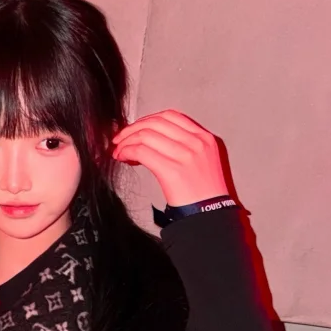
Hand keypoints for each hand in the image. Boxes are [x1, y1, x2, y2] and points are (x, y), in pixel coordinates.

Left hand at [110, 110, 228, 205]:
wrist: (211, 215)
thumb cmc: (204, 193)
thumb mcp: (202, 160)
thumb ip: (183, 145)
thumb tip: (151, 138)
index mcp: (204, 138)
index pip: (170, 116)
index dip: (147, 120)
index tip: (134, 128)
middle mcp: (197, 143)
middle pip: (155, 123)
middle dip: (132, 129)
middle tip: (120, 138)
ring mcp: (185, 156)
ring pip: (146, 135)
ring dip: (126, 141)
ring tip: (119, 151)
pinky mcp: (172, 170)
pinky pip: (142, 151)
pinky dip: (127, 151)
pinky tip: (123, 157)